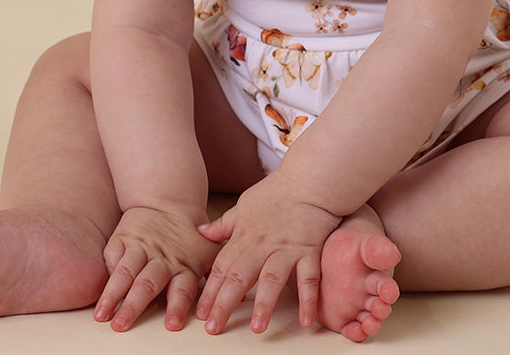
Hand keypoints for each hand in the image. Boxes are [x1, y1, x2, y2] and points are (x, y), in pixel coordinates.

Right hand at [94, 206, 219, 331]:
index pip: (182, 287)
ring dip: (113, 295)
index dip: (177, 305)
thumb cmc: (189, 235)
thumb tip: (236, 294)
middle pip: (147, 284)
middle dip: (134, 306)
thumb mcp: (208, 249)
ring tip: (103, 315)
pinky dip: (107, 273)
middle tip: (122, 326)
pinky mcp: (122, 241)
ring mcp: (139, 249)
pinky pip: (113, 257)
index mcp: (184, 265)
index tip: (172, 325)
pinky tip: (99, 292)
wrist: (167, 199)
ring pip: (125, 273)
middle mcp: (161, 259)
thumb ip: (216, 272)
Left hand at [195, 176, 340, 334]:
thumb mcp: (244, 204)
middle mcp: (263, 246)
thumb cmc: (277, 192)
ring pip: (272, 279)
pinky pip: (309, 278)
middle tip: (214, 328)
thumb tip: (202, 233)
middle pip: (240, 277)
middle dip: (225, 304)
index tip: (200, 313)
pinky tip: (306, 321)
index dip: (210, 291)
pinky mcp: (310, 251)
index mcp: (245, 237)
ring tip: (256, 328)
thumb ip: (224, 224)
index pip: (222, 268)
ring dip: (264, 304)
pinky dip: (309, 299)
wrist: (308, 180)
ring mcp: (287, 250)